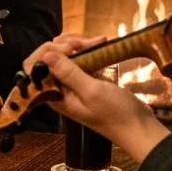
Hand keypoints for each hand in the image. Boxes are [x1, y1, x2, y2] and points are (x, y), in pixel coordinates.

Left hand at [23, 34, 168, 161]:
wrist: (139, 128)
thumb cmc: (116, 114)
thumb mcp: (91, 91)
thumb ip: (68, 73)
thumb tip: (45, 55)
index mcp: (54, 95)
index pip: (32, 68)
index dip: (45, 53)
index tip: (68, 49)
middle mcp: (59, 89)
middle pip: (49, 58)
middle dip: (65, 45)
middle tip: (85, 44)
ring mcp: (73, 84)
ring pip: (65, 56)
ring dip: (78, 44)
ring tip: (97, 42)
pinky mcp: (86, 80)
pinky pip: (80, 60)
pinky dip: (88, 49)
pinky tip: (101, 43)